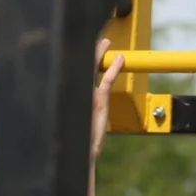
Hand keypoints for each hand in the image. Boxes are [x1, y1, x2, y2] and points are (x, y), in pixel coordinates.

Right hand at [90, 37, 125, 161]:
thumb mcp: (82, 126)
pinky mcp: (97, 102)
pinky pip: (106, 81)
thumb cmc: (81, 144)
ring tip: (104, 42)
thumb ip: (84, 113)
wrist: (79, 155)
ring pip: (91, 69)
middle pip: (81, 67)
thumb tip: (84, 106)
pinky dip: (114, 69)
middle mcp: (79, 95)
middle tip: (95, 39)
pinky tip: (119, 59)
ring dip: (98, 54)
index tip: (87, 50)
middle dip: (88, 52)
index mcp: (76, 99)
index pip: (79, 75)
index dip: (84, 62)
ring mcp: (87, 97)